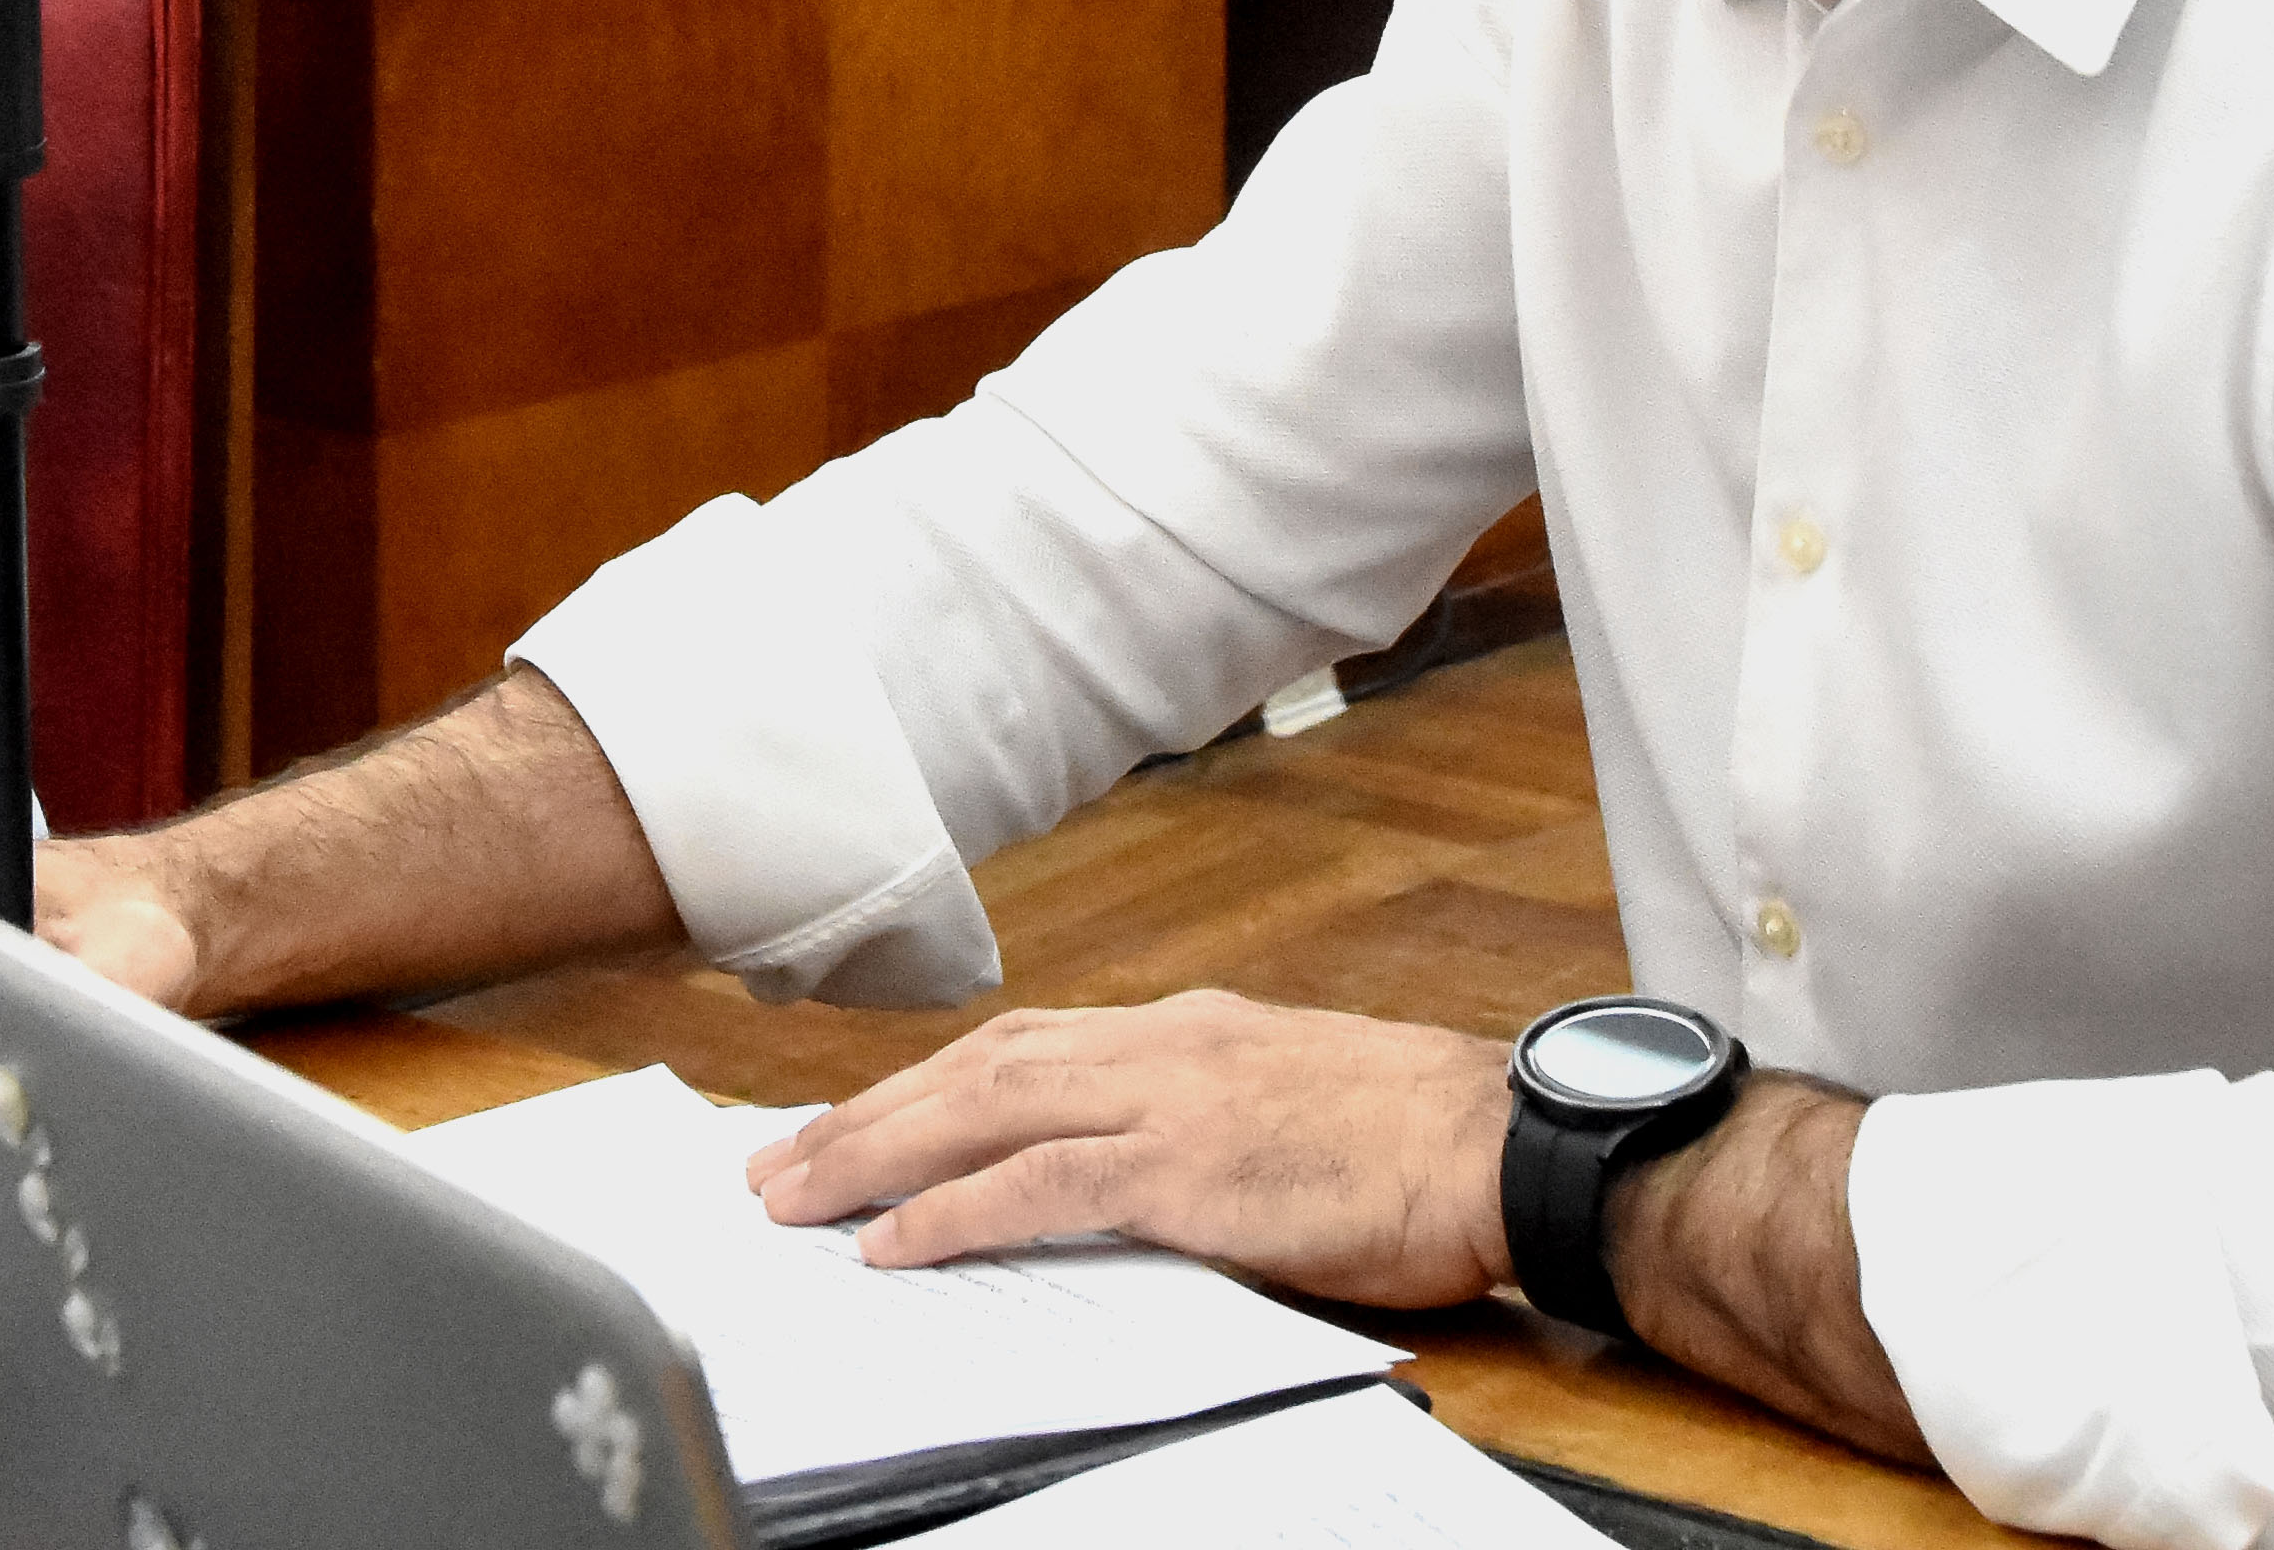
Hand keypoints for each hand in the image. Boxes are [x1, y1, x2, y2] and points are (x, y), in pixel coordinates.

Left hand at [736, 991, 1512, 1308]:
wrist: (1497, 1140)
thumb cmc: (1413, 1134)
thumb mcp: (1286, 1096)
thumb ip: (1201, 1109)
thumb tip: (1131, 1156)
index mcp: (1181, 1029)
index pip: (1018, 1045)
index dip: (923, 1082)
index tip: (854, 1118)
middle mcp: (1157, 1045)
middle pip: (973, 1068)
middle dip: (865, 1115)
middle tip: (776, 1163)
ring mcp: (1168, 1101)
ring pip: (981, 1112)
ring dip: (875, 1155)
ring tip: (796, 1198)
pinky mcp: (1186, 1171)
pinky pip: (1039, 1188)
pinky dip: (953, 1212)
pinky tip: (894, 1243)